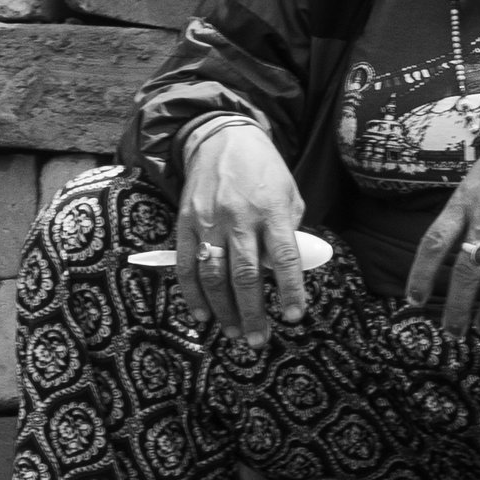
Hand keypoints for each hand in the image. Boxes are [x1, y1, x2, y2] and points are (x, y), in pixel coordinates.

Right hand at [176, 120, 310, 343]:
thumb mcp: (289, 194)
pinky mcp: (185, 223)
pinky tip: (202, 315)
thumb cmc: (263, 170)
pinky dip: (192, 294)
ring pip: (213, 275)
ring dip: (223, 310)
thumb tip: (287, 269)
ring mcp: (208, 221)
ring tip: (233, 333)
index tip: (294, 317)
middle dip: (252, 312)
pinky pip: (186, 265)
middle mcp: (238, 218)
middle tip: (257, 340)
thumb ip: (288, 230)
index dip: (290, 289)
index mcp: (270, 210)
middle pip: (245, 274)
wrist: (222, 138)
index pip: (284, 257)